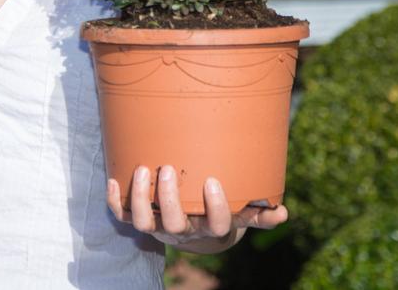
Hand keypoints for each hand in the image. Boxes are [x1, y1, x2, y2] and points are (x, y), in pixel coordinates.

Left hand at [107, 165, 287, 248]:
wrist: (192, 227)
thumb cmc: (217, 210)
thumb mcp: (240, 213)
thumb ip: (260, 212)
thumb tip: (284, 213)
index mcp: (209, 227)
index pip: (216, 225)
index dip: (215, 207)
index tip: (212, 181)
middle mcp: (181, 229)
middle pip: (173, 224)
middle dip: (169, 198)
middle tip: (168, 169)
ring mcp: (158, 226)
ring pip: (143, 223)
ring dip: (140, 199)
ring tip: (142, 169)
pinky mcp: (138, 219)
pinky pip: (122, 215)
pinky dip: (115, 200)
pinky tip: (114, 178)